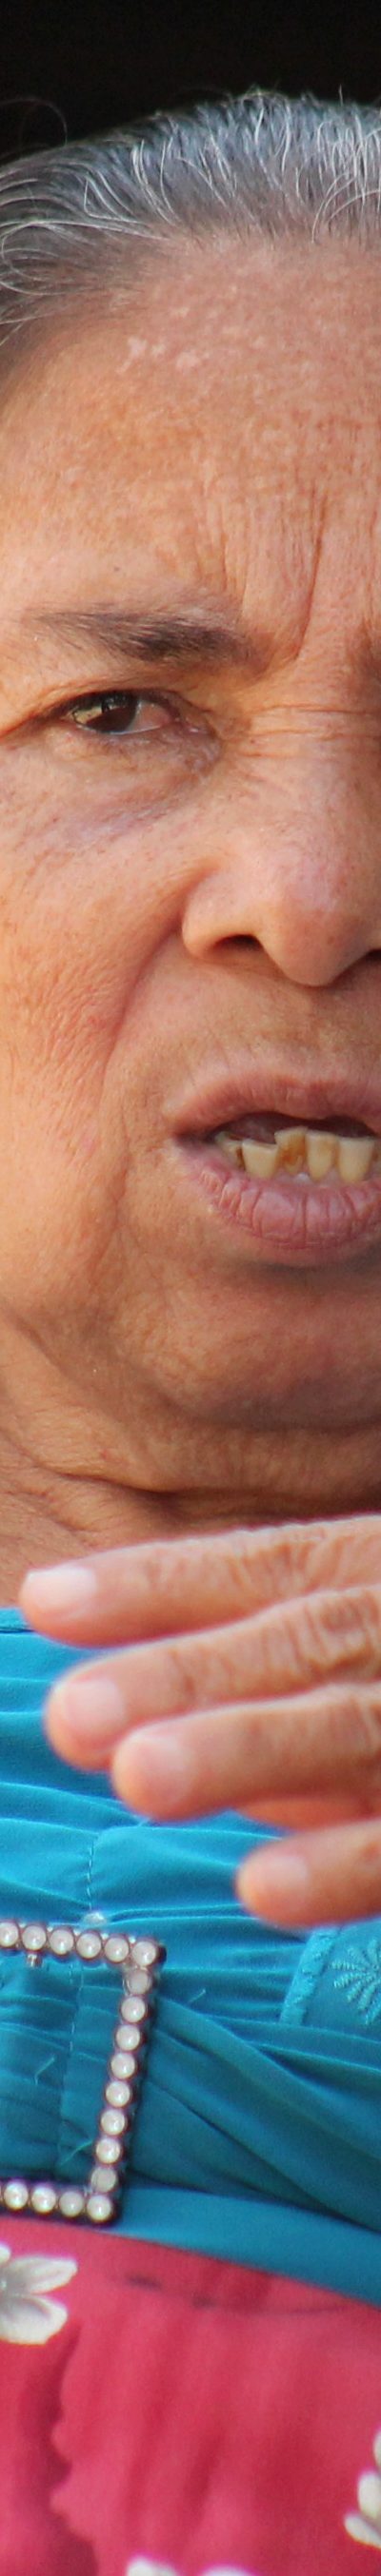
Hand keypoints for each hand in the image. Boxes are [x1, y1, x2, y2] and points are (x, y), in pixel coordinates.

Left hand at [19, 1515, 380, 1927]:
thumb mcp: (380, 1630)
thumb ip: (304, 1658)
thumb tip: (149, 1711)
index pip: (281, 1565)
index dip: (164, 1583)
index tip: (46, 1604)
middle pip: (312, 1638)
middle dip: (187, 1673)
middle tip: (74, 1717)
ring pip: (362, 1725)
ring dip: (251, 1750)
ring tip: (139, 1779)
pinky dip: (350, 1863)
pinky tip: (266, 1888)